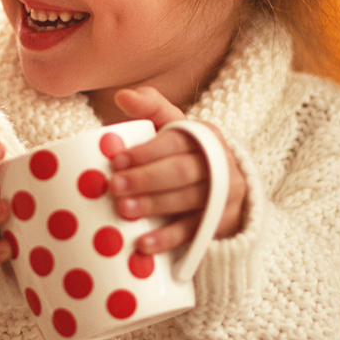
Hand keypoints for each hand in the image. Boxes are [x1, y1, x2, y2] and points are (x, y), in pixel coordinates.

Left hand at [107, 86, 247, 252]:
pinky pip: (194, 231)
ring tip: (123, 211)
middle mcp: (221, 162)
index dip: (146, 151)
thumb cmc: (186, 156)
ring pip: (188, 200)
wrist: (225, 191)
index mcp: (205, 136)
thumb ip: (151, 108)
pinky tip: (143, 243)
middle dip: (145, 179)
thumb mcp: (174, 129)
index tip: (116, 160)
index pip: (176, 141)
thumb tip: (123, 95)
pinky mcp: (222, 222)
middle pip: (182, 171)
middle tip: (114, 187)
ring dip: (154, 206)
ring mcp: (225, 194)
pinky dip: (167, 238)